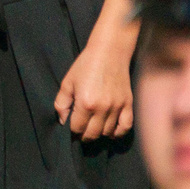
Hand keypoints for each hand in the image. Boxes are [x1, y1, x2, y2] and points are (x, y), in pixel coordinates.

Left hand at [56, 26, 137, 141]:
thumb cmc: (85, 65)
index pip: (77, 128)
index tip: (70, 130)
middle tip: (80, 132)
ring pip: (107, 132)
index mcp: (85, 103)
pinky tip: (111, 132)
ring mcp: (117, 107)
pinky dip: (118, 133)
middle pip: (92, 134)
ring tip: (93, 128)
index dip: (71, 131)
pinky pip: (126, 126)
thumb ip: (61, 104)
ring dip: (99, 133)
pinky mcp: (128, 104)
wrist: (109, 52)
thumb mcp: (67, 83)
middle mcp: (102, 108)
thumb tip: (62, 121)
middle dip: (83, 136)